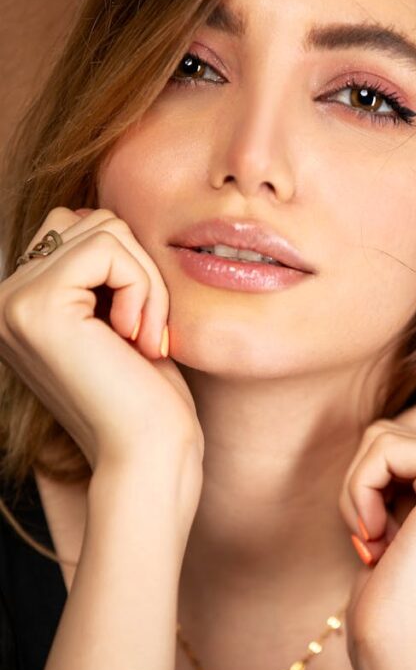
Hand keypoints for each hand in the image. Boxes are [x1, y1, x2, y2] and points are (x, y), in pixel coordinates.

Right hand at [0, 207, 203, 520]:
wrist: (147, 454)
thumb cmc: (146, 394)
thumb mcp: (115, 318)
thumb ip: (93, 271)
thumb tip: (95, 214)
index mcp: (18, 304)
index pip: (77, 228)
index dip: (127, 267)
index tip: (139, 329)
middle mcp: (2, 302)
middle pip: (90, 220)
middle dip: (139, 269)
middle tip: (147, 333)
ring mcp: (11, 303)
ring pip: (103, 228)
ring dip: (146, 280)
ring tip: (144, 336)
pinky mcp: (36, 306)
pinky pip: (108, 247)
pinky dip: (142, 285)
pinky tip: (136, 337)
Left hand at [338, 391, 415, 669]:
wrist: (407, 653)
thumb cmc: (397, 597)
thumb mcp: (405, 515)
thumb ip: (408, 467)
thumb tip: (384, 424)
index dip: (382, 475)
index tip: (385, 534)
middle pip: (399, 427)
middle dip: (367, 480)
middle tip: (377, 540)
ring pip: (384, 433)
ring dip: (358, 489)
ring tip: (376, 542)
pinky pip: (382, 447)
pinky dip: (359, 490)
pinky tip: (376, 538)